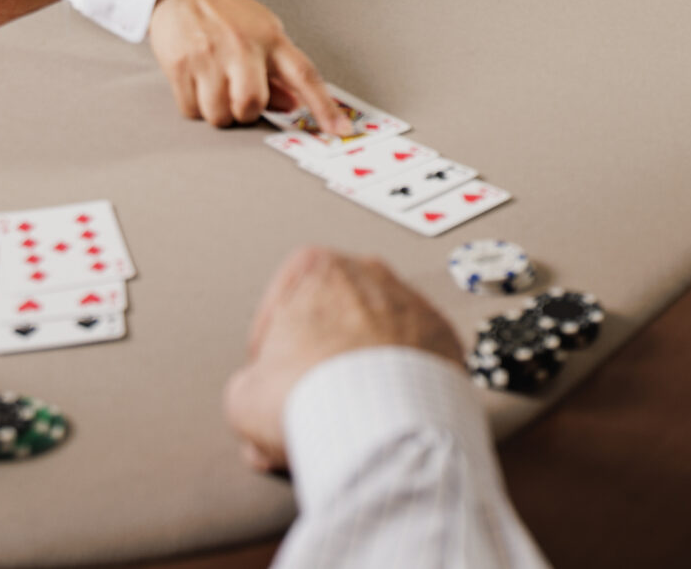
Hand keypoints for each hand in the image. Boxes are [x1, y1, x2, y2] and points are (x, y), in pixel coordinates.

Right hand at [147, 0, 342, 132]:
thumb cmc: (227, 14)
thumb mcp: (263, 32)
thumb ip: (279, 72)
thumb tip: (294, 106)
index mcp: (270, 38)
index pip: (305, 75)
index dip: (324, 106)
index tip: (340, 130)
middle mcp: (242, 46)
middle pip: (252, 104)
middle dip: (246, 112)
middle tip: (240, 98)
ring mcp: (209, 55)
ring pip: (220, 114)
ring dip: (219, 111)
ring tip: (216, 87)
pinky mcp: (181, 65)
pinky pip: (192, 110)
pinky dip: (196, 106)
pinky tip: (198, 84)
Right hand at [222, 247, 459, 472]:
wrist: (373, 423)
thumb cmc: (310, 396)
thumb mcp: (244, 396)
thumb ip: (251, 385)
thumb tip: (260, 401)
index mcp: (315, 267)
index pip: (282, 306)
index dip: (271, 350)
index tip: (272, 378)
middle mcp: (370, 273)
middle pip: (335, 316)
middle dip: (321, 356)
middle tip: (308, 399)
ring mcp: (413, 303)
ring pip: (379, 335)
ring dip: (363, 368)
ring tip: (347, 412)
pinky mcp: (446, 338)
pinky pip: (416, 358)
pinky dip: (402, 381)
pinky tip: (383, 413)